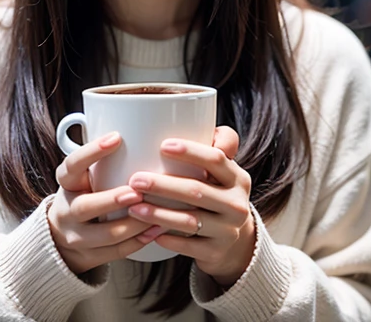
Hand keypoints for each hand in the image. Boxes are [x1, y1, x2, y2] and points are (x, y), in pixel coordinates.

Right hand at [47, 132, 154, 274]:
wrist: (61, 236)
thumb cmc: (84, 191)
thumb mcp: (84, 173)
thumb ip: (104, 156)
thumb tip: (138, 123)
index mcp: (66, 182)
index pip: (72, 164)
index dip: (92, 151)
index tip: (116, 137)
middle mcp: (66, 210)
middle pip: (84, 206)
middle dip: (111, 200)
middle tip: (135, 191)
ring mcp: (75, 236)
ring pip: (102, 235)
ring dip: (130, 224)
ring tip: (154, 213)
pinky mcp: (89, 257)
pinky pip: (114, 252)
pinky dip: (137, 241)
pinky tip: (155, 229)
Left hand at [126, 126, 255, 286]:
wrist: (235, 242)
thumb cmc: (217, 192)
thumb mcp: (220, 170)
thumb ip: (208, 144)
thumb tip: (173, 116)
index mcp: (237, 177)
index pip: (216, 158)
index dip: (190, 151)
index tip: (162, 145)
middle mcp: (237, 203)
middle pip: (197, 191)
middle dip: (163, 185)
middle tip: (135, 179)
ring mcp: (229, 230)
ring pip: (190, 221)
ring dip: (159, 213)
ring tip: (133, 206)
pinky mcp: (216, 253)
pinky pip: (187, 246)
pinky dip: (165, 238)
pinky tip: (146, 232)